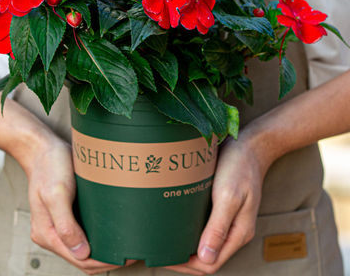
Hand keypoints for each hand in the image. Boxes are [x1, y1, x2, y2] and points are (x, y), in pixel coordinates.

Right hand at [24, 134, 134, 274]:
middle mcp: (52, 232)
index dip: (103, 262)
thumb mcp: (57, 194)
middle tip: (132, 252)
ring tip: (125, 244)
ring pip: (84, 247)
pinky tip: (113, 230)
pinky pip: (84, 232)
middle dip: (107, 259)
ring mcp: (59, 224)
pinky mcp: (67, 214)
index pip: (79, 259)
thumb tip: (81, 253)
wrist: (42, 149)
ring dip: (104, 250)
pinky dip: (99, 236)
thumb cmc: (49, 167)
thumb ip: (65, 225)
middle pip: (83, 258)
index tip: (125, 256)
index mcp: (47, 233)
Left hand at [164, 133, 267, 274]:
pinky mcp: (222, 206)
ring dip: (186, 243)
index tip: (164, 257)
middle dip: (183, 257)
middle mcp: (234, 229)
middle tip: (159, 249)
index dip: (186, 265)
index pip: (210, 264)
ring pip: (204, 241)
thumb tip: (206, 257)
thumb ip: (218, 227)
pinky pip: (205, 225)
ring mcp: (228, 218)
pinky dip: (190, 228)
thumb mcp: (229, 196)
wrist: (250, 144)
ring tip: (165, 238)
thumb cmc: (240, 167)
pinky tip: (177, 221)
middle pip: (206, 256)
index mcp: (239, 232)